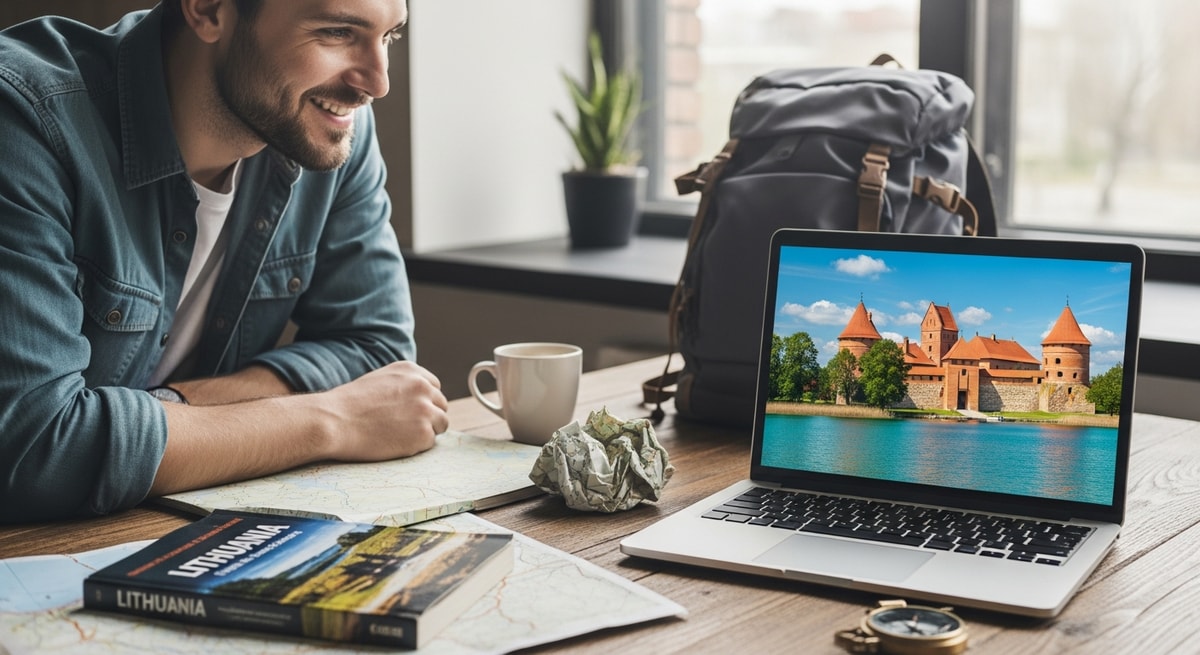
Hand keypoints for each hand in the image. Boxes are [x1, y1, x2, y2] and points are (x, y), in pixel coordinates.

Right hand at [317, 361, 448, 461]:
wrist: (334, 422)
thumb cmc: (350, 404)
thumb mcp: (380, 380)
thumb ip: (403, 384)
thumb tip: (422, 398)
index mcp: (411, 371)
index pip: (434, 387)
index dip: (424, 401)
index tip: (410, 412)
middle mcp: (422, 387)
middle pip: (441, 405)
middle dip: (428, 416)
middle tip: (406, 428)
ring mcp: (425, 410)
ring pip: (441, 423)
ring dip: (426, 431)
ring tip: (400, 435)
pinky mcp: (423, 433)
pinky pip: (430, 442)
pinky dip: (416, 446)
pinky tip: (395, 443)